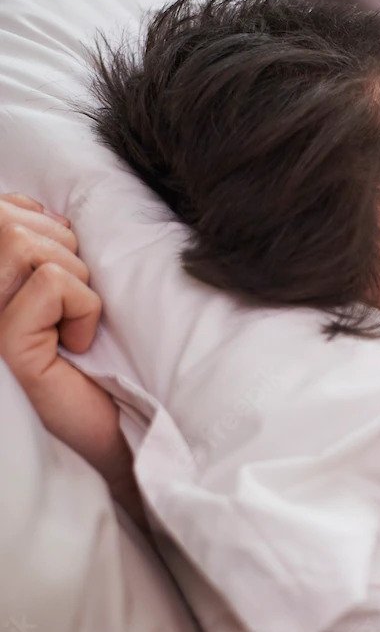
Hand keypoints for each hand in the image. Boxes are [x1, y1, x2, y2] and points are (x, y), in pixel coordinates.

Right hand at [0, 192, 130, 497]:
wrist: (116, 422)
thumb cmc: (96, 350)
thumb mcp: (71, 285)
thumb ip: (47, 243)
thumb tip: (46, 209)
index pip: (9, 208)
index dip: (51, 232)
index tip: (60, 283)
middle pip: (21, 224)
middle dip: (69, 259)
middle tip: (69, 311)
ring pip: (40, 250)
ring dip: (81, 288)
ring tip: (71, 329)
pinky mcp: (7, 342)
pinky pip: (55, 284)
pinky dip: (84, 311)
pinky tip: (73, 346)